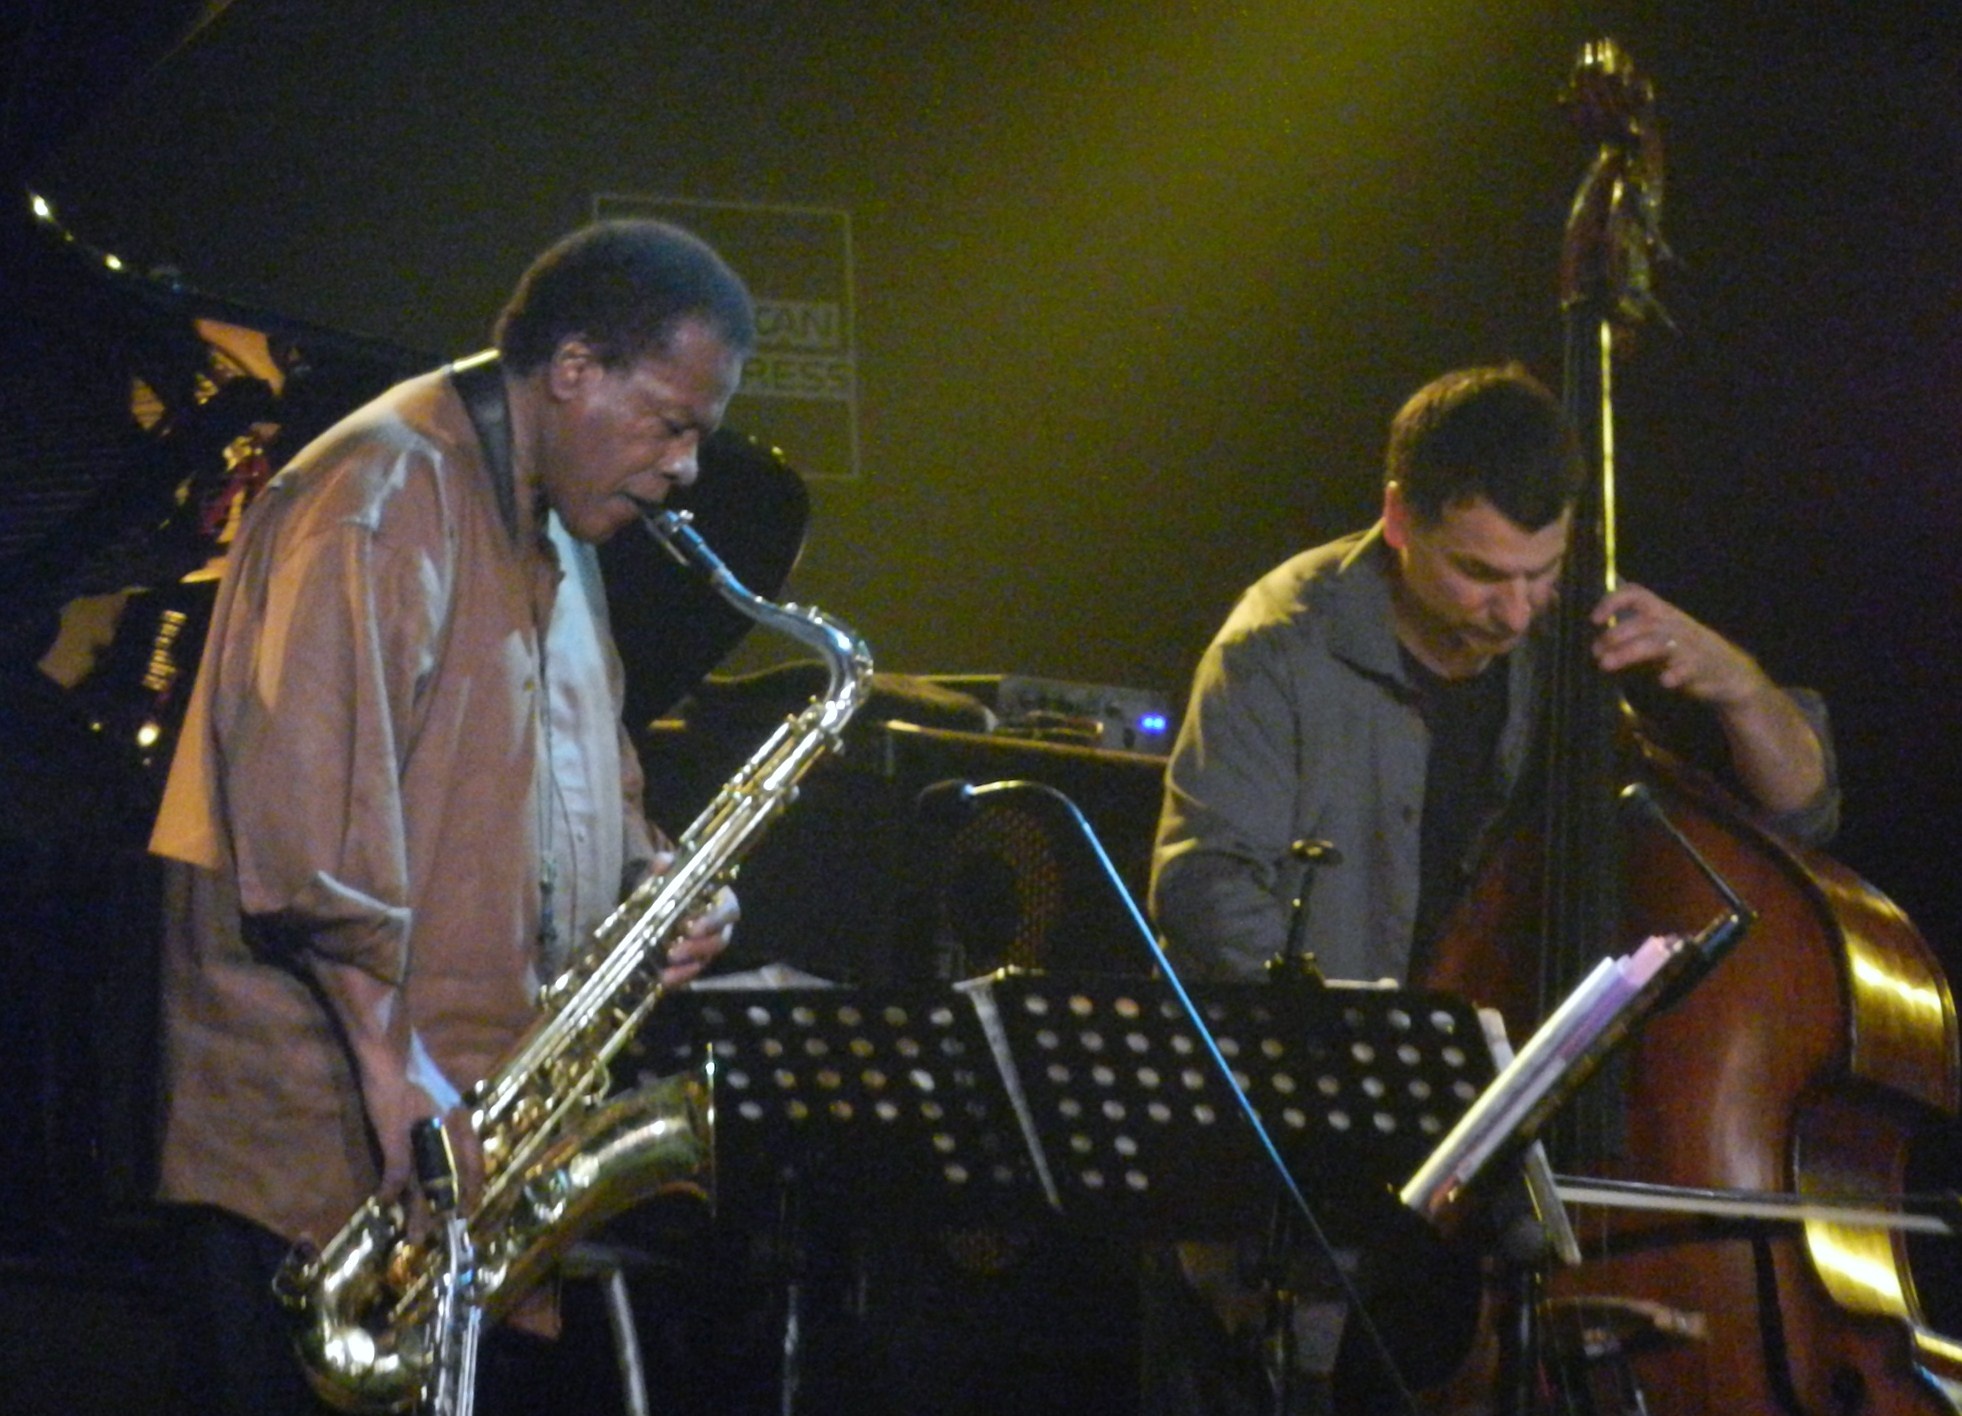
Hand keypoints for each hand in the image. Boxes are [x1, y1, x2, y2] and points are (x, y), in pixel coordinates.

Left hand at [648, 850, 737, 985]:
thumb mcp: (666, 871)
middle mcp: (719, 925)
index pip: (728, 911)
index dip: (714, 921)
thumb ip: (665, 865)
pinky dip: (680, 977)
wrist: (655, 898)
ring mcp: (708, 946)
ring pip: (707, 958)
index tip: (692, 928)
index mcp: (720, 900)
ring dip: (688, 965)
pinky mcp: (695, 961)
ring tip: (666, 969)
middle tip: (674, 952)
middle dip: (699, 948)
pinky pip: (693, 972)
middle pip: (720, 940)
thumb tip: (662, 863)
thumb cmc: (669, 882)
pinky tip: (664, 979)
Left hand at [1590, 581, 1771, 706]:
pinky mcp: (1700, 667)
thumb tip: (1596, 646)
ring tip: (1605, 665)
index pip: (1636, 593)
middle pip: (1642, 622)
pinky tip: (1664, 682)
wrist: (1729, 672)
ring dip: (1628, 653)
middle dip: (1614, 636)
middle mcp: (1673, 624)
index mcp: (1661, 612)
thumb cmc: (1683, 653)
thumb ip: (1630, 637)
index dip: (1613, 600)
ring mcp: (1688, 645)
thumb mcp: (1657, 638)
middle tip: (1595, 654)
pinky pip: (1688, 667)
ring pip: (1656, 644)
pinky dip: (1676, 673)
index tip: (1594, 620)